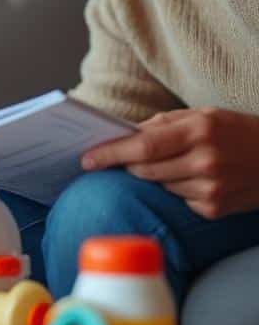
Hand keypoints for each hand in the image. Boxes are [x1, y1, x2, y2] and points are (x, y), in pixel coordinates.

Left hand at [81, 108, 258, 218]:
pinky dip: (179, 190)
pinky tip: (199, 180)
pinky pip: (177, 200)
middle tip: (127, 159)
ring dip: (158, 176)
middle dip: (129, 165)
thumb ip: (163, 124)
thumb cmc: (237, 132)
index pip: (142, 146)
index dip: (110, 153)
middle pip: (144, 170)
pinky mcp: (214, 209)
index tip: (87, 158)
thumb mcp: (204, 115)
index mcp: (200, 131)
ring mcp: (211, 188)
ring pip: (159, 186)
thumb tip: (123, 135)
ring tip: (182, 164)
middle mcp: (205, 161)